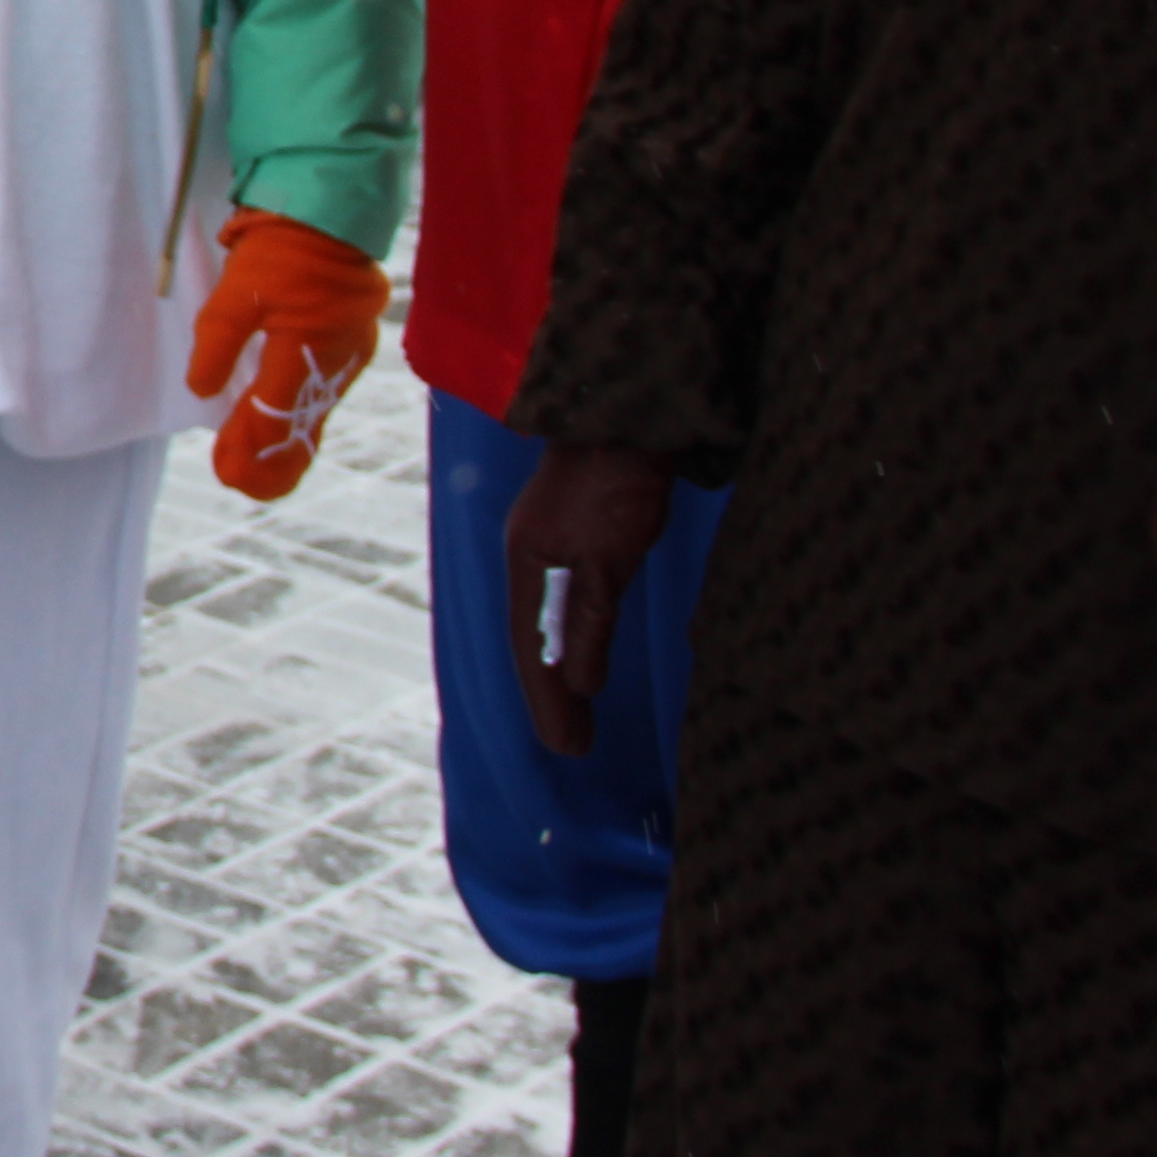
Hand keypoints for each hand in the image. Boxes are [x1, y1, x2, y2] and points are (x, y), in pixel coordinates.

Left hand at [183, 208, 389, 501]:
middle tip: (243, 485)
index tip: (226, 473)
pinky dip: (303, 417)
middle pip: (302, 427)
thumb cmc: (280, 250)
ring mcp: (347, 354)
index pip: (273, 416)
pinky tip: (288, 430)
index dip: (248, 449)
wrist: (328, 211)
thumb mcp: (237, 292)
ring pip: (316, 413)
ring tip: (260, 470)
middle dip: (272, 461)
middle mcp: (332, 361)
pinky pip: (325, 394)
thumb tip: (202, 391)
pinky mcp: (350, 344)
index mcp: (304, 349)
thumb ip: (218, 342)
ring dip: (288, 443)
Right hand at [504, 443, 677, 756]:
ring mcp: (552, 539)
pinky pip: (568, 597)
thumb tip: (581, 685)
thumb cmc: (617, 483)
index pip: (536, 653)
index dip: (551, 705)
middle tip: (574, 743)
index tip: (570, 751)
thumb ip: (591, 621)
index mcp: (529, 567)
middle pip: (535, 639)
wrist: (626, 405)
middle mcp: (532, 557)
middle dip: (551, 694)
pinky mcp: (578, 526)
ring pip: (550, 618)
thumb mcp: (608, 559)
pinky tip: (589, 639)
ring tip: (577, 705)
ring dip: (561, 665)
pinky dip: (575, 633)